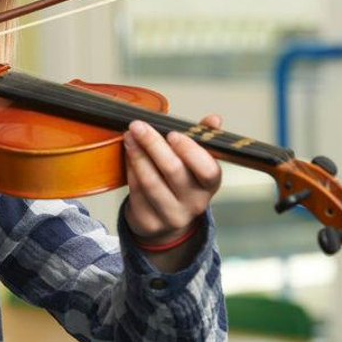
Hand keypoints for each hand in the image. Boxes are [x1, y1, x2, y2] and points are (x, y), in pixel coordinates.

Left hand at [123, 115, 222, 246]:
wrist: (165, 219)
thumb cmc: (180, 182)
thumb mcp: (194, 161)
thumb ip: (202, 138)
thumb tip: (214, 119)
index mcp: (209, 185)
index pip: (208, 170)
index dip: (190, 151)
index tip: (172, 133)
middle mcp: (195, 203)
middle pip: (173, 171)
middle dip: (153, 144)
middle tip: (138, 126)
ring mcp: (172, 216)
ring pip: (151, 182)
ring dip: (137, 155)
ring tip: (129, 137)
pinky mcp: (150, 222)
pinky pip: (136, 192)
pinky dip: (130, 170)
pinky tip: (128, 155)